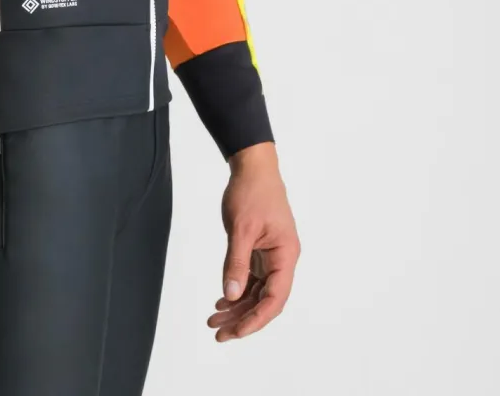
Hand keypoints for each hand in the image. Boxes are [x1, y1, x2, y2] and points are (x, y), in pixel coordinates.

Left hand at [208, 142, 299, 341]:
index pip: (274, 298)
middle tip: (218, 332)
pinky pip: (251, 277)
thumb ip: (236, 262)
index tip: (236, 332)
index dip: (256, 318)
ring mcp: (272, 255)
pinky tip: (221, 300)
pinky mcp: (261, 249)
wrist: (252, 166)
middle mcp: (282, 259)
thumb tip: (230, 295)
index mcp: (286, 255)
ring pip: (257, 290)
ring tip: (214, 319)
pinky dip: (237, 289)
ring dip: (237, 306)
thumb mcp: (240, 228)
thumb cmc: (251, 192)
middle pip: (265, 299)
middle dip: (242, 318)